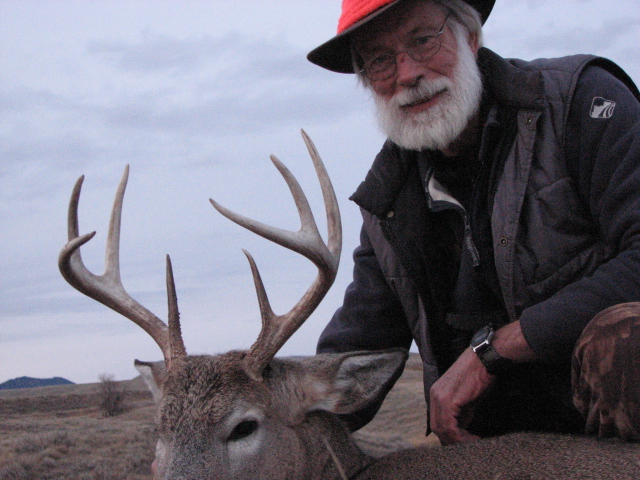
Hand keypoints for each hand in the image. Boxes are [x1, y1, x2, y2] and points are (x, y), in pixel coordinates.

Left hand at [429, 321, 535, 444]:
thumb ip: (461, 411)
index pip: (437, 421)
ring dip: (458, 441)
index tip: (463, 443)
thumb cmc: (479, 374)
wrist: (485, 358)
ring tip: (473, 445)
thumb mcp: (467, 396)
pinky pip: (450, 427)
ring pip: (442, 429)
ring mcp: (439, 397)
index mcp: (436, 393)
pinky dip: (461, 437)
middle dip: (452, 441)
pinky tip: (474, 439)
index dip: (449, 435)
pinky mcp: (448, 400)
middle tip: (468, 448)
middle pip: (437, 428)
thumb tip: (462, 427)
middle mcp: (434, 395)